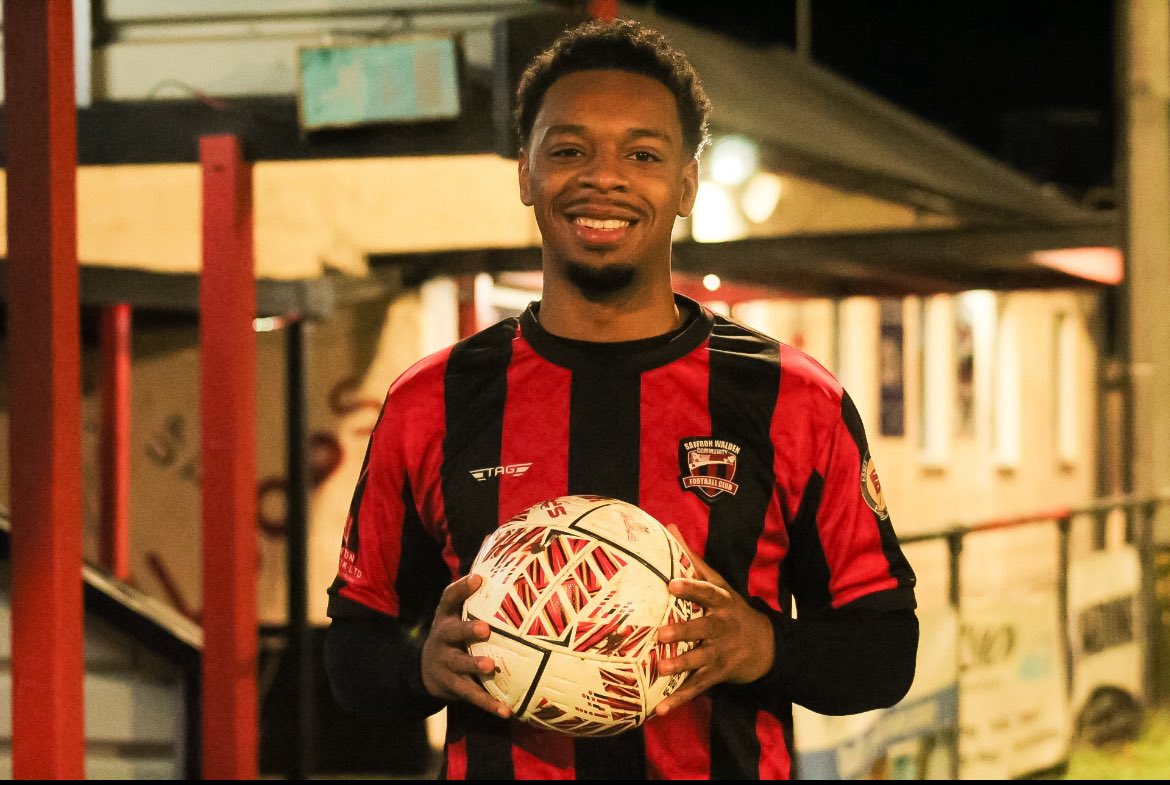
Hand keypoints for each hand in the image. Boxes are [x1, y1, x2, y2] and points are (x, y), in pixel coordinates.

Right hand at [420, 573, 511, 718]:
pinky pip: (471, 695)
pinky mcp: (452, 686)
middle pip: (452, 632)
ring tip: (490, 666)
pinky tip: (506, 710)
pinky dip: (488, 703)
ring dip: (474, 665)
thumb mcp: (455, 616)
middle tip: (485, 629)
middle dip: (467, 630)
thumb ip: (474, 600)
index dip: (461, 588)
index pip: (448, 599)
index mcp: (446, 618)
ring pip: (459, 665)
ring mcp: (446, 663)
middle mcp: (442, 638)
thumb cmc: (453, 635)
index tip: (477, 579)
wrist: (426, 670)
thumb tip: (505, 575)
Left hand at [653, 525, 775, 715]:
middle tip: (661, 632)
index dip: (690, 588)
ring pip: (700, 659)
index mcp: (722, 602)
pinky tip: (661, 709)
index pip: (706, 592)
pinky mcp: (719, 674)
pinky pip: (698, 687)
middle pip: (702, 627)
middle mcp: (722, 626)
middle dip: (683, 630)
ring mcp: (721, 652)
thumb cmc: (732, 609)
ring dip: (681, 664)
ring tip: (660, 669)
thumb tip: (668, 526)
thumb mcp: (719, 584)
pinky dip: (680, 699)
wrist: (767, 646)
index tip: (671, 584)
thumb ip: (693, 560)